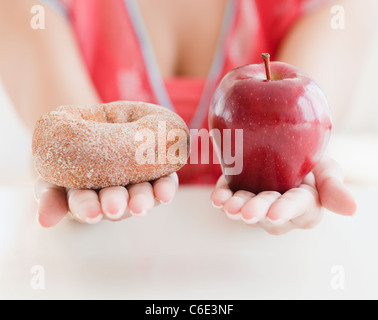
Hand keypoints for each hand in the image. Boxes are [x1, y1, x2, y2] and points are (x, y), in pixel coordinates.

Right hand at [34, 173, 178, 227]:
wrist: (95, 137)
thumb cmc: (71, 159)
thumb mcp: (53, 176)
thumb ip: (49, 196)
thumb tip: (44, 221)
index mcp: (87, 196)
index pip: (84, 204)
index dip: (86, 208)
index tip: (90, 213)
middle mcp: (114, 195)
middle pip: (115, 201)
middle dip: (115, 204)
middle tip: (114, 207)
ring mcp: (137, 185)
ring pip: (141, 194)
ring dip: (142, 199)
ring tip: (142, 205)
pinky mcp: (158, 173)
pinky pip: (164, 181)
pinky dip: (165, 188)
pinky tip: (166, 194)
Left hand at [210, 156, 356, 234]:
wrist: (289, 145)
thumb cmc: (311, 158)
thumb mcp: (326, 167)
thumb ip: (334, 186)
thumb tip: (352, 209)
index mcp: (307, 204)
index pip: (298, 208)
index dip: (286, 210)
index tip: (276, 213)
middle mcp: (280, 210)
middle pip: (268, 213)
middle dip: (257, 211)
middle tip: (247, 212)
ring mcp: (258, 203)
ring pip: (247, 210)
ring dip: (236, 207)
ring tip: (228, 205)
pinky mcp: (239, 193)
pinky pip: (229, 199)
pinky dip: (222, 198)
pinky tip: (217, 198)